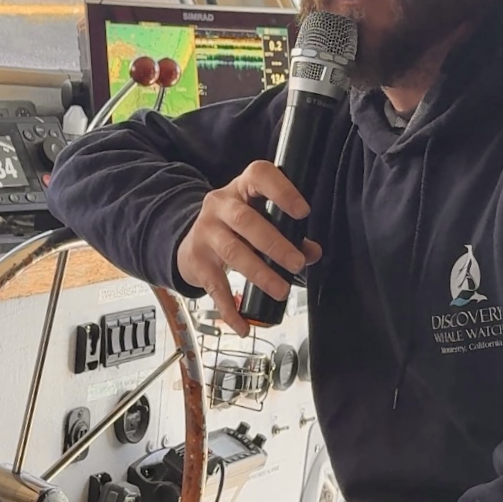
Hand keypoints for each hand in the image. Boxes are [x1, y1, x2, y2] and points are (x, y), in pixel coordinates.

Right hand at [176, 160, 319, 335]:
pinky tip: (243, 325)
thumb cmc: (236, 225)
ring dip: (259, 272)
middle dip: (274, 244)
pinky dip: (229, 308)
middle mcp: (220, 205)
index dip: (281, 191)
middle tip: (297, 264)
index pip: (259, 176)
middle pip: (244, 221)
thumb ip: (289, 234)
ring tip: (281, 290)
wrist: (189, 237)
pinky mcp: (197, 260)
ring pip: (232, 252)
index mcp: (241, 188)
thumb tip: (313, 252)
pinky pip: (215, 285)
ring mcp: (205, 232)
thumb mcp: (259, 218)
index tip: (302, 212)